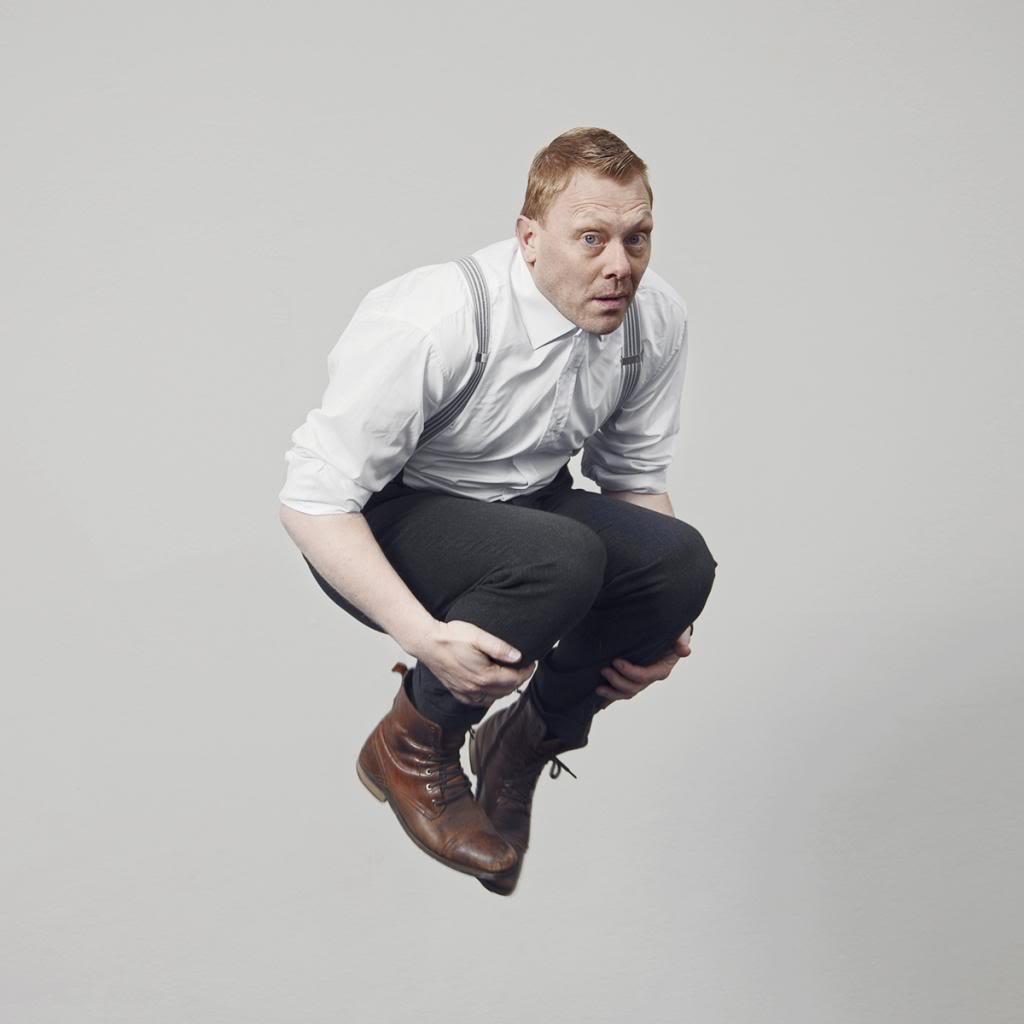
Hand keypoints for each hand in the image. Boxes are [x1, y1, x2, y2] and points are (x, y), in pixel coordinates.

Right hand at [414, 619, 536, 706]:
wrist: (426, 642)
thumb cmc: (452, 636)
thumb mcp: (478, 636)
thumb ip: (500, 647)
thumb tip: (518, 656)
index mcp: (484, 676)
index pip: (514, 679)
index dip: (526, 671)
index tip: (532, 662)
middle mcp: (475, 688)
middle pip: (506, 690)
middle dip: (518, 680)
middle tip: (524, 668)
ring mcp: (465, 692)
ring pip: (493, 697)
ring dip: (504, 689)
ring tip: (509, 675)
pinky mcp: (456, 691)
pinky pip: (477, 701)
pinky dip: (488, 696)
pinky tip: (489, 687)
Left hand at [595, 624, 692, 703]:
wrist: (665, 630)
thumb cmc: (673, 631)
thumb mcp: (679, 633)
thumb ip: (680, 640)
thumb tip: (685, 651)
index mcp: (661, 669)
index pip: (645, 676)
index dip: (630, 672)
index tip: (616, 661)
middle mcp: (651, 677)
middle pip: (634, 687)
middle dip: (618, 682)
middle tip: (604, 670)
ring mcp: (641, 680)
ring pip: (627, 693)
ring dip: (612, 693)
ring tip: (598, 688)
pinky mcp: (632, 678)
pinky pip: (621, 691)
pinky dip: (611, 698)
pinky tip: (600, 704)